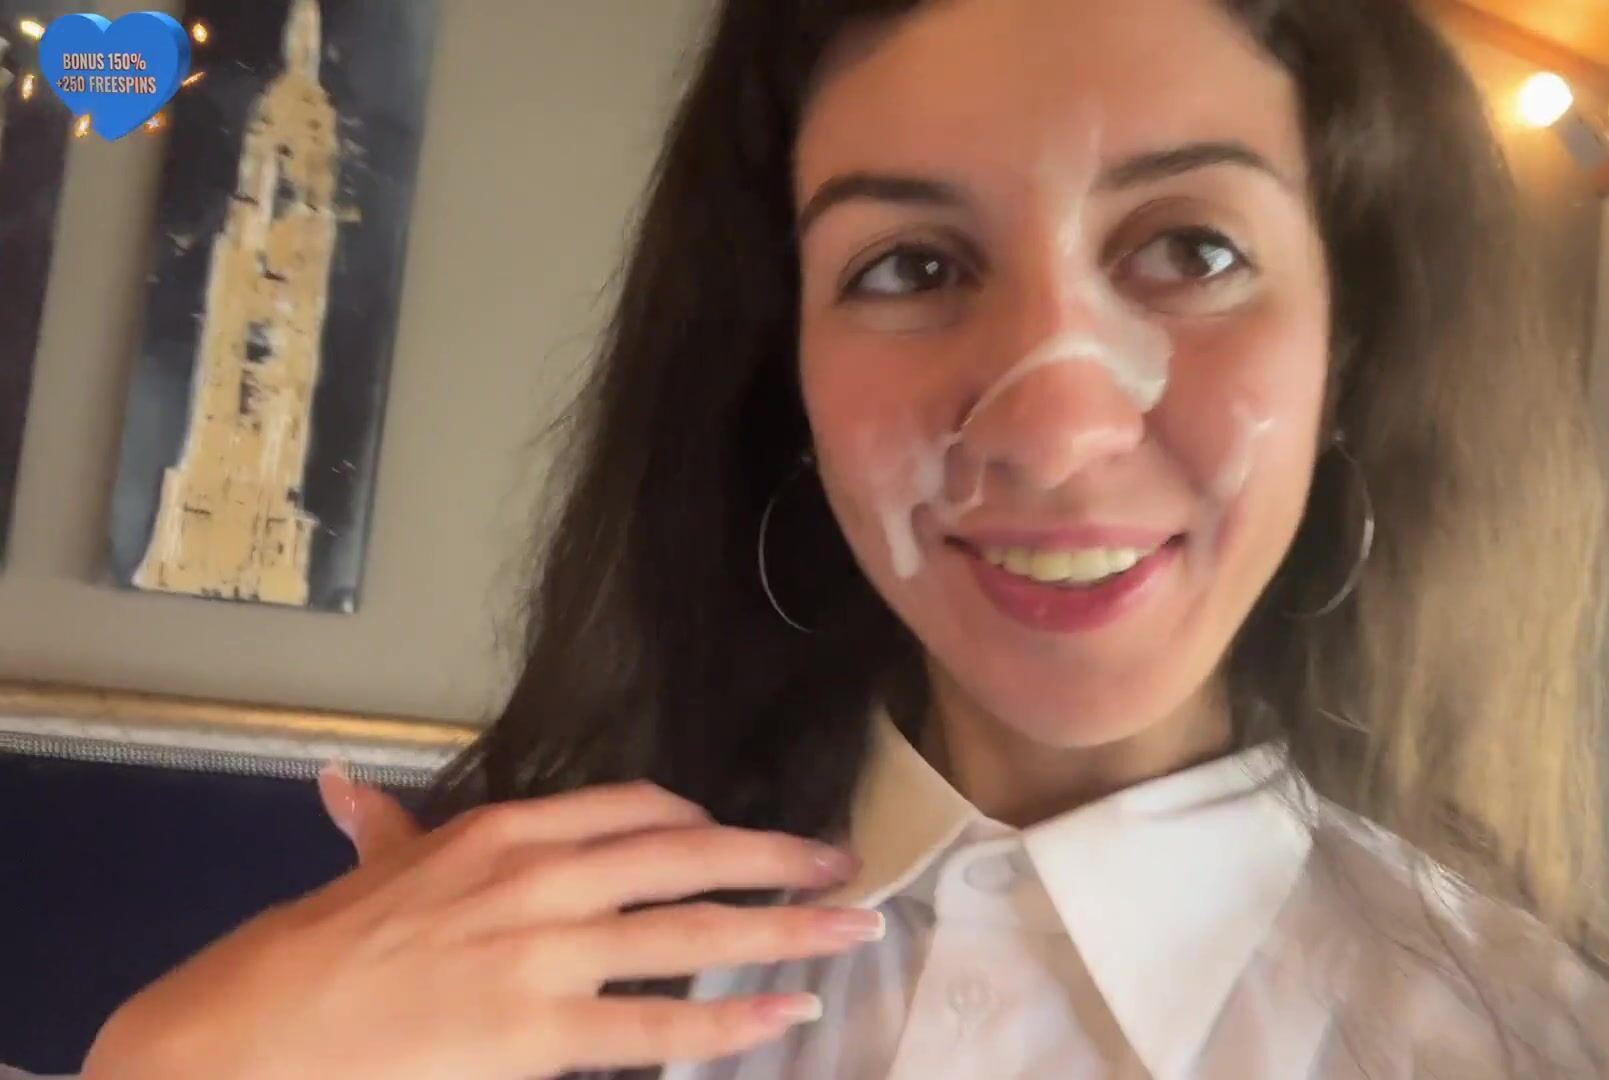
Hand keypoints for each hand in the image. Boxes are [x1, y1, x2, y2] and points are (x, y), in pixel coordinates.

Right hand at [79, 768, 878, 1079]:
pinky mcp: (539, 1033)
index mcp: (503, 832)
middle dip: (776, 862)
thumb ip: (381, 831)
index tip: (737, 837)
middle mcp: (539, 878)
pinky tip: (785, 1013)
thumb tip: (346, 789)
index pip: (630, 810)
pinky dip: (730, 1021)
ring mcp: (545, 955)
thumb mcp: (365, 872)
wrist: (256, 1032)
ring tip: (853, 929)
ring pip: (692, 937)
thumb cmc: (308, 953)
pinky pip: (656, 1028)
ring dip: (784, 931)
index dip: (698, 824)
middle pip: (687, 861)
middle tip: (845, 865)